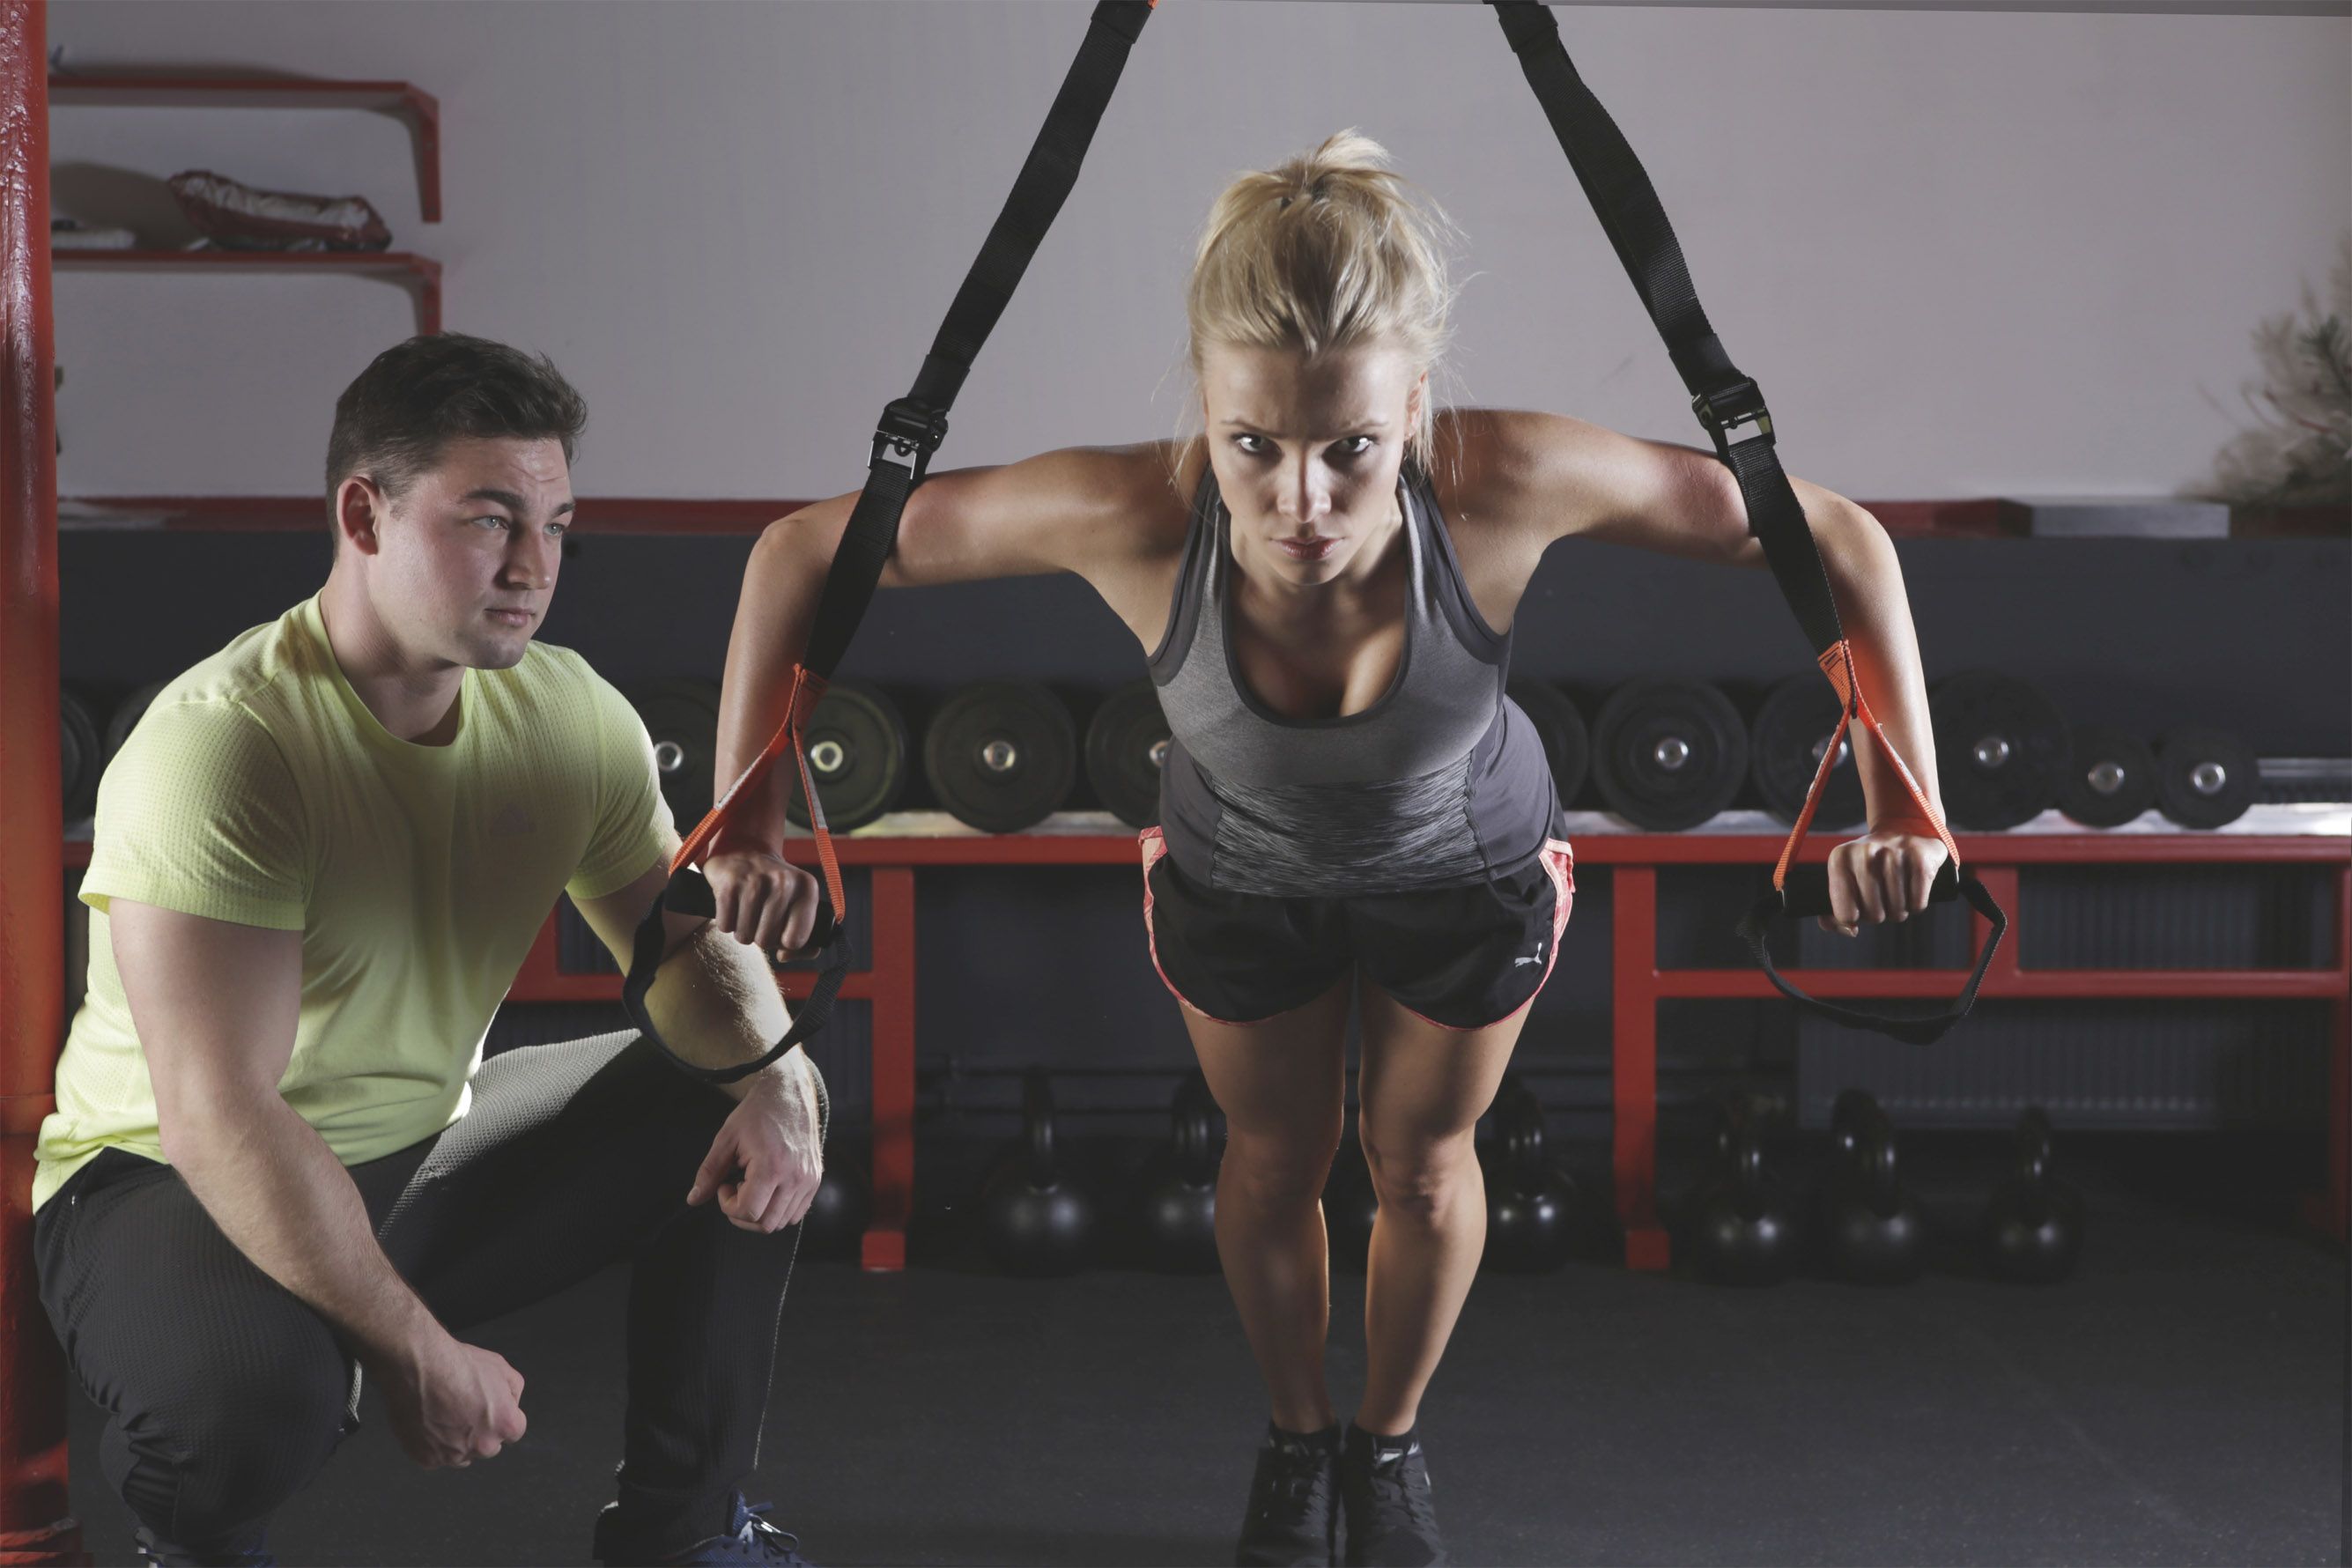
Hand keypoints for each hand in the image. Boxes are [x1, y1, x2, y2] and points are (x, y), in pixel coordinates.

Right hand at [374, 1332, 526, 1469]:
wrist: (419, 1367)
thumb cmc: (459, 1365)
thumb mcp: (502, 1368)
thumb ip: (513, 1392)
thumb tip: (510, 1404)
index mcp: (505, 1425)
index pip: (513, 1431)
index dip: (502, 1416)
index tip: (489, 1407)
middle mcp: (482, 1446)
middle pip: (488, 1446)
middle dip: (481, 1432)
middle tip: (465, 1409)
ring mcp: (453, 1456)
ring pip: (462, 1454)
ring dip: (458, 1442)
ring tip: (445, 1415)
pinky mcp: (427, 1459)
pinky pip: (435, 1457)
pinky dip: (433, 1445)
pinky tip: (429, 1423)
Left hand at [687, 1059, 824, 1233]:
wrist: (789, 1093)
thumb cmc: (758, 1113)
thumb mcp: (726, 1139)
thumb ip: (709, 1172)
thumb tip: (693, 1199)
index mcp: (772, 1166)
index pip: (748, 1212)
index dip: (728, 1206)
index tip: (724, 1186)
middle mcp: (795, 1177)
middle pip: (766, 1224)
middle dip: (742, 1215)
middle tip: (735, 1190)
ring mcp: (808, 1180)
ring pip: (781, 1222)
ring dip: (761, 1214)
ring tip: (752, 1188)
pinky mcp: (814, 1180)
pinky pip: (796, 1213)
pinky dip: (778, 1211)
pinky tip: (767, 1190)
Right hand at [701, 845, 823, 960]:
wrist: (745, 851)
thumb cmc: (774, 888)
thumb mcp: (798, 904)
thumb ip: (804, 940)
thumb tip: (784, 956)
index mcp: (807, 889)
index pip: (796, 940)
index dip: (784, 943)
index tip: (780, 932)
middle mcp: (784, 882)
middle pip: (766, 941)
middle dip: (760, 936)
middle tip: (759, 918)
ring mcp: (756, 881)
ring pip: (744, 936)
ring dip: (742, 931)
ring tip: (746, 912)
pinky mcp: (729, 883)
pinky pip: (725, 926)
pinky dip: (727, 922)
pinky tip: (733, 906)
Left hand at [1817, 826, 1948, 936]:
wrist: (1901, 833)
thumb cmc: (1867, 868)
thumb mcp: (1842, 883)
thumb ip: (1831, 916)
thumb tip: (1851, 930)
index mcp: (1840, 859)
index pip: (1845, 914)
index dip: (1854, 918)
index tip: (1857, 906)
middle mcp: (1865, 853)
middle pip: (1874, 916)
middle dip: (1879, 915)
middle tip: (1881, 897)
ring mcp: (1894, 853)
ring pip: (1897, 911)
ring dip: (1898, 910)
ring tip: (1896, 891)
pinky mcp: (1920, 858)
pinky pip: (1918, 903)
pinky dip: (1916, 904)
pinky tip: (1911, 888)